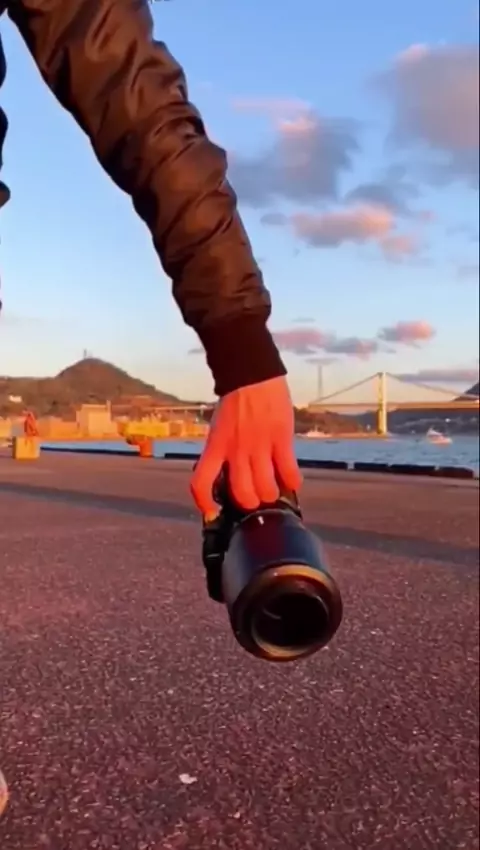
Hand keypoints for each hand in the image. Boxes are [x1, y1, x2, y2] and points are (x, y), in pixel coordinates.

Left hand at [190, 376, 301, 517]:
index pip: (200, 483)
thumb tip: (230, 474)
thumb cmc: (236, 401)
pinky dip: (292, 482)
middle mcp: (235, 451)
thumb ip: (223, 451)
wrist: (252, 375)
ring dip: (272, 493)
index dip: (204, 503)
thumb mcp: (220, 429)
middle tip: (255, 497)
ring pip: (267, 488)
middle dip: (251, 502)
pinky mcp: (280, 439)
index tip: (212, 512)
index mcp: (215, 447)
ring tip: (275, 488)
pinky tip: (292, 481)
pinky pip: (288, 472)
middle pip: (242, 494)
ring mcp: (259, 446)